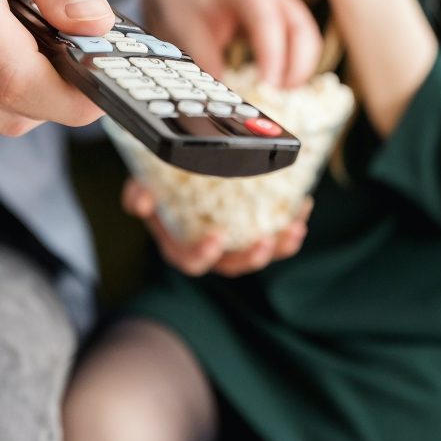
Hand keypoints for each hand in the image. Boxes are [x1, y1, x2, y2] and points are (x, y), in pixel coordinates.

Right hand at [122, 179, 311, 277]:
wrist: (179, 175)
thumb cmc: (159, 184)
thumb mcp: (142, 185)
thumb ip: (137, 193)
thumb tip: (141, 201)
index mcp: (180, 246)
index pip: (191, 261)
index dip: (204, 254)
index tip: (217, 238)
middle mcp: (210, 251)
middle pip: (232, 266)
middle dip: (251, 258)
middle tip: (265, 242)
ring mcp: (235, 244)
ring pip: (259, 254)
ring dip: (280, 247)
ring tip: (295, 228)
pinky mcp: (255, 230)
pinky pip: (277, 235)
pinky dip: (291, 224)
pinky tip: (303, 206)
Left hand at [141, 0, 320, 88]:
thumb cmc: (185, 1)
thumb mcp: (186, 29)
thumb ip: (205, 60)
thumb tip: (221, 95)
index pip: (268, 22)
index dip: (273, 56)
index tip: (268, 86)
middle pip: (301, 29)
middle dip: (297, 66)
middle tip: (279, 96)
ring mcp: (282, 2)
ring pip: (307, 37)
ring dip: (300, 68)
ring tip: (280, 95)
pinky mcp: (284, 17)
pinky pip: (301, 41)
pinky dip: (296, 64)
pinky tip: (279, 84)